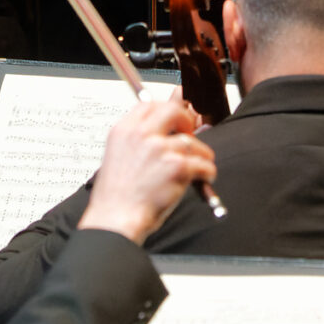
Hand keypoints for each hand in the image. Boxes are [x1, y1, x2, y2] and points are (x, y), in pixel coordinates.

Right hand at [78, 96, 215, 243]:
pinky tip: (204, 177)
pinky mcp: (177, 167)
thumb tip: (163, 133)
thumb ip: (138, 141)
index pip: (148, 104)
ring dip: (201, 153)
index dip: (165, 110)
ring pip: (192, 142)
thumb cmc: (116, 197)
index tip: (173, 119)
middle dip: (185, 121)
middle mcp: (141, 135)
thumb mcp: (118, 157)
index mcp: (123, 131)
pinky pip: (203, 163)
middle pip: (173, 112)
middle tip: (189, 135)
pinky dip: (208, 171)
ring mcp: (160, 149)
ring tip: (200, 164)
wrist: (116, 219)